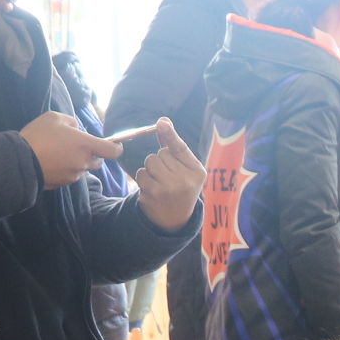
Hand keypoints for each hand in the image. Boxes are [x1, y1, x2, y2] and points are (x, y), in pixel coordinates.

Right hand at [21, 109, 121, 189]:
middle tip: (78, 147)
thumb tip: (77, 129)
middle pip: (98, 161)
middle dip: (93, 154)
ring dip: (79, 162)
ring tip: (61, 154)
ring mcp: (74, 175)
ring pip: (84, 169)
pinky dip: (68, 170)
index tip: (114, 145)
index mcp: (85, 145)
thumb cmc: (39, 135)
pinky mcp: (64, 184)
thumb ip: (71, 122)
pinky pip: (71, 176)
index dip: (116, 148)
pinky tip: (54, 163)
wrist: (21, 160)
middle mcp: (84, 162)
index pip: (112, 151)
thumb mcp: (54, 118)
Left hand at [132, 117, 202, 231]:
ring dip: (151, 168)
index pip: (180, 148)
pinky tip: (153, 188)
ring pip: (150, 161)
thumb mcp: (185, 168)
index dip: (170, 134)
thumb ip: (174, 146)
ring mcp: (169, 188)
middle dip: (161, 160)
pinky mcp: (153, 194)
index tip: (162, 122)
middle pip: (161, 153)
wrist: (175, 219)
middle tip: (169, 175)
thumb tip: (163, 121)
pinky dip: (144, 178)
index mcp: (197, 172)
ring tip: (160, 181)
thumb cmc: (181, 186)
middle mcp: (185, 180)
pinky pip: (141, 173)